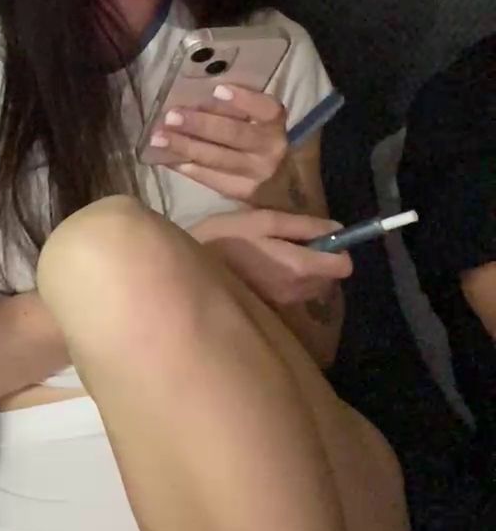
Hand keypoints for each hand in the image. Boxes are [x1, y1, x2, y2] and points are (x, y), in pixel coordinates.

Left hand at [146, 83, 288, 201]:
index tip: (217, 90)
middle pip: (235, 134)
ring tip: (159, 137)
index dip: (243, 99)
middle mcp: (270, 148)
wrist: (279, 183)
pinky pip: (209, 178)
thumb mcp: (255, 120)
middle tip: (171, 116)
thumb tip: (189, 98)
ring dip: (186, 146)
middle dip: (200, 125)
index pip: (265, 108)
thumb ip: (233, 109)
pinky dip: (186, 166)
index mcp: (274, 123)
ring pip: (218, 159)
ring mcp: (256, 174)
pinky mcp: (240, 191)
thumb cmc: (257, 139)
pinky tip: (165, 157)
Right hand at [191, 208, 351, 308]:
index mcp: (298, 267)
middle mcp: (297, 291)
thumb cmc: (223, 238)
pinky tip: (264, 270)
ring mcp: (284, 304)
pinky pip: (294, 295)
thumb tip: (338, 229)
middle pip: (330, 277)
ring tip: (274, 255)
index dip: (337, 248)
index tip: (318, 238)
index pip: (343, 265)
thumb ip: (304, 226)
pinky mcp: (271, 310)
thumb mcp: (262, 220)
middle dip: (319, 260)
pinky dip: (288, 282)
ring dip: (304, 272)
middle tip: (290, 243)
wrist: (187, 272)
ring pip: (313, 287)